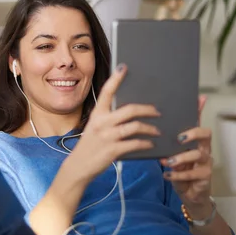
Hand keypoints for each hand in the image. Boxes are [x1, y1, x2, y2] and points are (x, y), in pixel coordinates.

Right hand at [64, 64, 160, 185]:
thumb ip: (109, 119)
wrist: (78, 166)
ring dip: (150, 128)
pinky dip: (146, 143)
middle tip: (157, 111)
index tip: (124, 67)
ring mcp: (107, 136)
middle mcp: (101, 123)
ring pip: (135, 126)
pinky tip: (150, 144)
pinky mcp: (113, 150)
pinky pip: (135, 143)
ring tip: (156, 131)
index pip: (106, 92)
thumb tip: (131, 112)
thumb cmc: (90, 145)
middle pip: (130, 110)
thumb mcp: (95, 127)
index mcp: (97, 114)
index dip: (115, 79)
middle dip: (147, 109)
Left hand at [160, 96, 212, 209]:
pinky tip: (167, 175)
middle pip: (206, 134)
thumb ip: (167, 142)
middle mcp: (203, 148)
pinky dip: (178, 175)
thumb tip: (153, 127)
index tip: (200, 98)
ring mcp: (206, 162)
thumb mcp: (172, 154)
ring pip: (198, 155)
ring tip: (167, 162)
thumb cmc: (181, 170)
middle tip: (179, 138)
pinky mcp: (205, 176)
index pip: (198, 121)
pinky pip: (193, 173)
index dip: (200, 110)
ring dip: (181, 158)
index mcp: (195, 141)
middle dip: (193, 133)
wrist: (189, 193)